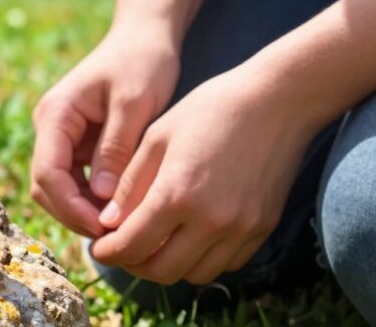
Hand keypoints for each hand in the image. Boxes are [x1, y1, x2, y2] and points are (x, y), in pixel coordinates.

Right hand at [31, 23, 179, 236]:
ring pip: (60, 188)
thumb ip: (116, 149)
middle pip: (47, 186)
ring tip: (122, 225)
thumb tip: (102, 199)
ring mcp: (63, 136)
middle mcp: (51, 127)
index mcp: (55, 114)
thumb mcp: (134, 103)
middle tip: (114, 234)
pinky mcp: (79, 144)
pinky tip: (123, 208)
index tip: (104, 227)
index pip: (47, 173)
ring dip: (84, 210)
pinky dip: (95, 199)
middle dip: (74, 214)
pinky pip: (78, 181)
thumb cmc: (142, 61)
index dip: (70, 206)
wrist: (145, 36)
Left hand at [90, 65, 313, 284]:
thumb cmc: (209, 110)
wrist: (276, 101)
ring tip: (153, 242)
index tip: (99, 247)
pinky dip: (200, 259)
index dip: (109, 253)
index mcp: (178, 194)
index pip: (133, 246)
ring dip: (168, 265)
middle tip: (121, 248)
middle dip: (133, 265)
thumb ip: (130, 185)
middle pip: (162, 271)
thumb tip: (107, 223)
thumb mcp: (156, 138)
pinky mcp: (263, 229)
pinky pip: (225, 264)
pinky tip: (187, 235)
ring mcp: (242, 229)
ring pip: (195, 274)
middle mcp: (212, 220)